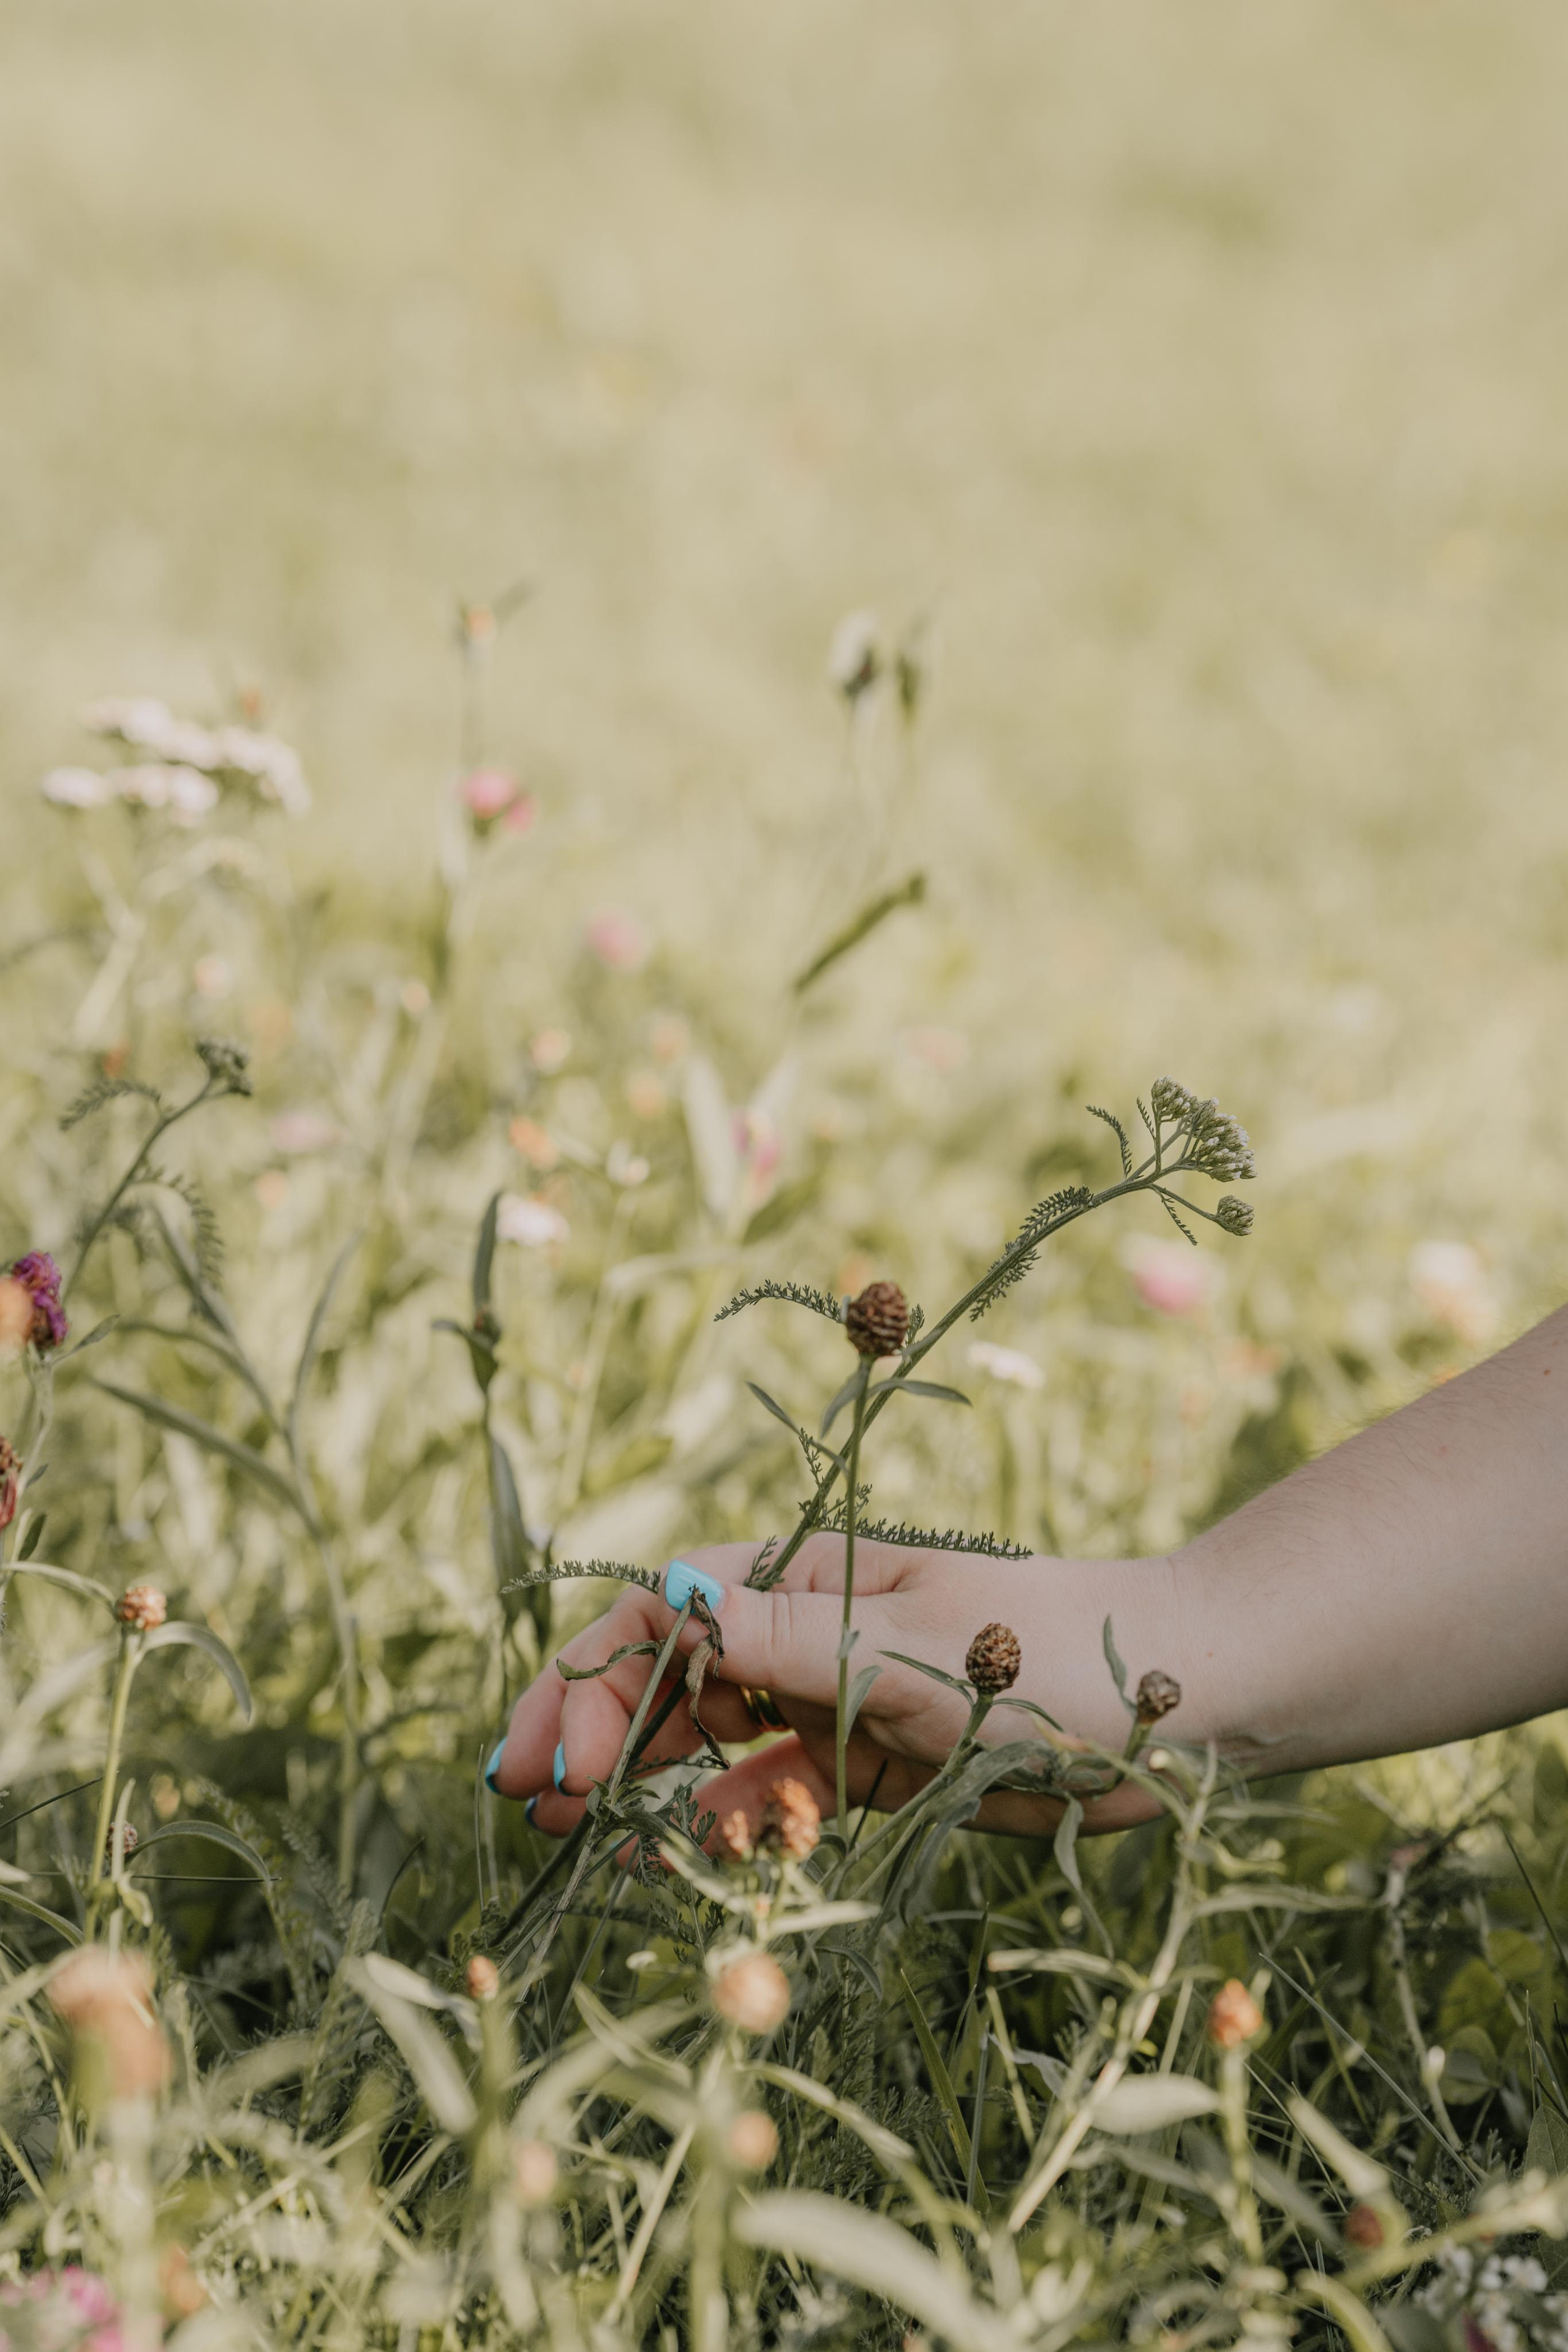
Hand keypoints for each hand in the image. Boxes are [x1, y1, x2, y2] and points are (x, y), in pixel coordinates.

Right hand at [486, 1534, 1172, 1841]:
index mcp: (803, 1578)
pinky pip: (779, 1792)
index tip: (557, 1758)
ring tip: (582, 1839)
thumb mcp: (913, 1651)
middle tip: (529, 1803)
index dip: (593, 1678)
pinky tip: (682, 1851)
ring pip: (712, 1739)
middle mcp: (805, 1630)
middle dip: (592, 1729)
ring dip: (646, 1781)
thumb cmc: (1054, 1650)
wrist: (1178, 1699)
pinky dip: (730, 1819)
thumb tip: (662, 1602)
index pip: (660, 1613)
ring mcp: (837, 1697)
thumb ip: (784, 1639)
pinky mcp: (874, 1762)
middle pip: (668, 1675)